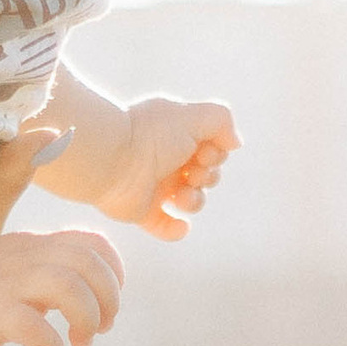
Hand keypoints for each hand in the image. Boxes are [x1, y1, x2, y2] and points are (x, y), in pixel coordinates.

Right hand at [0, 221, 123, 345]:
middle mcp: (28, 258)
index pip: (94, 243)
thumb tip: (99, 302)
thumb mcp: (22, 268)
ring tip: (81, 343)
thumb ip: (56, 273)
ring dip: (86, 319)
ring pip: (66, 286)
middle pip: (87, 263)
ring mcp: (8, 283)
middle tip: (99, 329)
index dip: (114, 274)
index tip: (107, 303)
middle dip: (107, 300)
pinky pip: (32, 326)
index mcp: (39, 247)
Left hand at [94, 96, 237, 242]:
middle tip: (193, 172)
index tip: (204, 150)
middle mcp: (169, 160)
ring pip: (192, 201)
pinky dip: (176, 229)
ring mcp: (156, 186)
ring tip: (181, 195)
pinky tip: (180, 225)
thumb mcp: (193, 115)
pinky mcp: (143, 210)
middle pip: (207, 175)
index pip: (213, 149)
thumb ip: (221, 121)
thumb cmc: (151, 134)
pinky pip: (166, 226)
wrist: (111, 159)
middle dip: (208, 176)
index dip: (216, 153)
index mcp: (179, 135)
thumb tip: (235, 143)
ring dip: (195, 201)